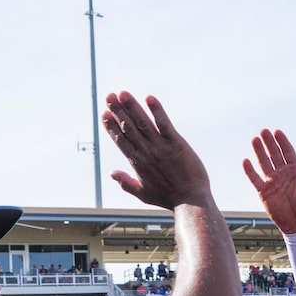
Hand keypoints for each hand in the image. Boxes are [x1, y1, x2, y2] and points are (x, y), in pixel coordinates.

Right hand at [103, 92, 212, 210]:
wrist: (191, 201)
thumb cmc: (168, 198)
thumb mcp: (143, 194)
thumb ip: (125, 183)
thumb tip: (111, 173)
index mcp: (137, 163)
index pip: (121, 140)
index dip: (111, 126)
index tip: (104, 113)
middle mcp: (147, 152)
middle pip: (129, 127)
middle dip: (117, 111)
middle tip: (109, 96)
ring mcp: (161, 147)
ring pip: (143, 123)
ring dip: (132, 107)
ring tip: (122, 93)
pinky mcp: (176, 144)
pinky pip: (164, 124)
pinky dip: (157, 111)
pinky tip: (149, 98)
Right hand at [243, 129, 295, 233]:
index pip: (288, 152)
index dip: (282, 142)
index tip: (277, 132)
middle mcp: (283, 174)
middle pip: (274, 154)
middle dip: (269, 143)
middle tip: (263, 131)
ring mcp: (273, 182)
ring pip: (264, 163)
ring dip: (259, 152)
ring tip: (254, 139)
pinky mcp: (264, 192)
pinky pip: (255, 179)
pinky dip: (250, 171)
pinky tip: (246, 160)